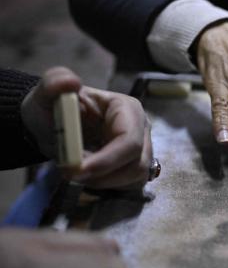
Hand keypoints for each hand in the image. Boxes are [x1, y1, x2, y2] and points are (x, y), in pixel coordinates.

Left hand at [21, 67, 151, 188]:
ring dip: (104, 181)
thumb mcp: (45, 92)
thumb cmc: (51, 108)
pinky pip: (131, 184)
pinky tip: (90, 177)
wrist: (50, 125)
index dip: (106, 161)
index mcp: (127, 109)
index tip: (75, 170)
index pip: (129, 141)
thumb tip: (72, 82)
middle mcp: (141, 129)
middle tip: (71, 174)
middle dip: (103, 174)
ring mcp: (142, 148)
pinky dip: (109, 186)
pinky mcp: (135, 165)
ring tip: (78, 172)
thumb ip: (54, 82)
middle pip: (136, 163)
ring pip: (136, 176)